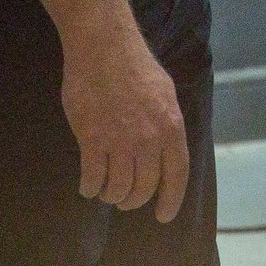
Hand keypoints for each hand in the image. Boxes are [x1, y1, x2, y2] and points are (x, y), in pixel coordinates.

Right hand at [59, 22, 190, 221]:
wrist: (105, 49)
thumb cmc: (136, 67)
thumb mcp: (165, 94)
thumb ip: (166, 124)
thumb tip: (164, 148)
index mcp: (172, 127)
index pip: (177, 174)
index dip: (171, 199)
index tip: (163, 216)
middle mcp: (149, 139)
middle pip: (144, 186)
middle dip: (134, 200)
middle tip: (126, 201)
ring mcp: (120, 141)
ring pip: (117, 188)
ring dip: (111, 195)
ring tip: (107, 192)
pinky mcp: (92, 140)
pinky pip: (92, 178)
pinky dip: (90, 187)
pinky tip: (88, 186)